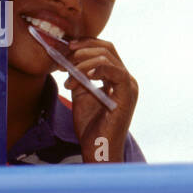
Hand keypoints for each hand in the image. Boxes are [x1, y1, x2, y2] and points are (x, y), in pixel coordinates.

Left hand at [62, 36, 137, 162]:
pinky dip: (97, 69)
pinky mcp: (127, 94)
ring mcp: (129, 86)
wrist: (97, 148)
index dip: (85, 44)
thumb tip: (68, 59)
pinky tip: (83, 76)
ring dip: (83, 62)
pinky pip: (115, 71)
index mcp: (116, 78)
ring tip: (69, 76)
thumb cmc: (91, 126)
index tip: (66, 47)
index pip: (105, 50)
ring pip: (108, 56)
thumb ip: (79, 76)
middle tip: (64, 57)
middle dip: (82, 49)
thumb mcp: (81, 94)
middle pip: (107, 48)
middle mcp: (126, 79)